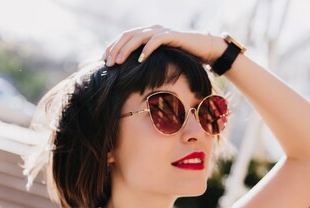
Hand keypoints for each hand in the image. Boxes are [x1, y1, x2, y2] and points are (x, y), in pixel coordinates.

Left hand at [103, 25, 226, 66]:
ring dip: (127, 49)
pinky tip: (140, 60)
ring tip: (119, 62)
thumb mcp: (161, 60)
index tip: (105, 62)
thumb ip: (147, 62)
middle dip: (116, 49)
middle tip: (109, 64)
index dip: (113, 48)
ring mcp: (162, 31)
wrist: (205, 50)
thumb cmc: (182, 58)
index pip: (124, 37)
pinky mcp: (172, 36)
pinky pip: (156, 40)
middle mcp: (152, 29)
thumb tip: (132, 75)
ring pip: (138, 37)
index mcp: (147, 33)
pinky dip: (147, 49)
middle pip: (127, 35)